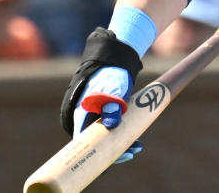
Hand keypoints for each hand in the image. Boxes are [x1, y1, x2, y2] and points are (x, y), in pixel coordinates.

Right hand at [60, 28, 143, 160]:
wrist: (113, 61)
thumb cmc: (111, 74)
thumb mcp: (113, 89)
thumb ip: (112, 105)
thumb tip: (112, 125)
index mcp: (80, 113)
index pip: (84, 141)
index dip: (98, 152)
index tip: (114, 157)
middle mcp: (84, 118)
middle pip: (95, 143)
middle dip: (113, 150)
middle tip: (132, 152)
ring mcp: (93, 118)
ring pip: (104, 138)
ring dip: (120, 144)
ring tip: (138, 147)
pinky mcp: (103, 116)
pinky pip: (110, 131)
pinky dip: (121, 136)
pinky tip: (135, 142)